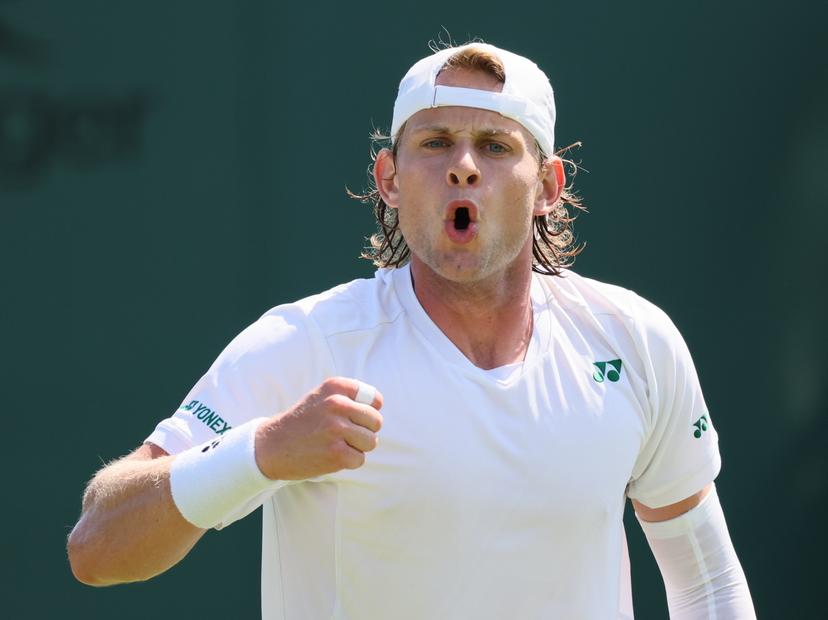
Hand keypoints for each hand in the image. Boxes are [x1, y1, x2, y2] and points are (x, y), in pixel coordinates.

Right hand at [254, 377, 383, 480]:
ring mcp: (336, 429)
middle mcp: (337, 404)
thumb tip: (378, 404)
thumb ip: (349, 395)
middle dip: (365, 431)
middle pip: (376, 422)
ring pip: (371, 441)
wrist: (272, 446)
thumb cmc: (303, 421)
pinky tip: (331, 456)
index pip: (375, 399)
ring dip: (358, 447)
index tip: (352, 417)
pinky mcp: (336, 453)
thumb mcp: (322, 396)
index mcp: (335, 387)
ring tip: (337, 444)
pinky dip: (349, 462)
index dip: (368, 412)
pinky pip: (360, 459)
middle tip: (344, 434)